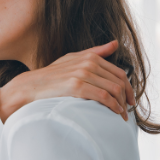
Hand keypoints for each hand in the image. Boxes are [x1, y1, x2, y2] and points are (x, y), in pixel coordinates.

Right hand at [0, 40, 135, 122]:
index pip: (119, 73)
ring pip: (113, 90)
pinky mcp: (77, 86)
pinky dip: (112, 106)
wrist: (30, 86)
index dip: (128, 88)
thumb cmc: (51, 76)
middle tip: (128, 110)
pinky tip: (113, 113)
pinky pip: (103, 97)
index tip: (130, 100)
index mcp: (90, 57)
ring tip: (121, 116)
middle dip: (127, 98)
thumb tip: (115, 44)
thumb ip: (95, 52)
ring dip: (121, 105)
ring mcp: (82, 74)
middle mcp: (88, 63)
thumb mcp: (72, 59)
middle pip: (119, 82)